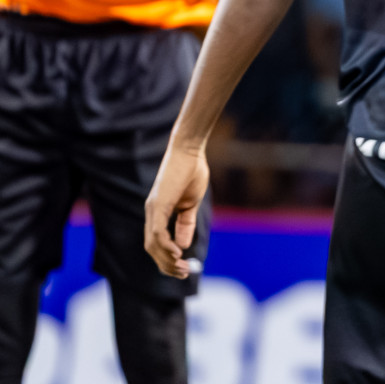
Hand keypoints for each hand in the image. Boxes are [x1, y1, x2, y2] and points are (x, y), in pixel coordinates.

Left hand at [144, 143, 207, 277]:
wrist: (190, 151)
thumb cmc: (192, 172)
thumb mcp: (190, 203)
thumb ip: (185, 223)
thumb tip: (182, 246)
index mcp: (158, 212)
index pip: (157, 243)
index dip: (167, 259)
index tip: (182, 269)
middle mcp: (151, 213)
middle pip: (152, 248)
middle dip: (166, 264)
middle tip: (183, 274)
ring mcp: (153, 209)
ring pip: (153, 244)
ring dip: (166, 259)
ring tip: (182, 268)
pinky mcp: (158, 205)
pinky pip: (157, 232)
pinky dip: (166, 246)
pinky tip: (178, 254)